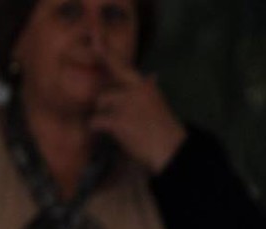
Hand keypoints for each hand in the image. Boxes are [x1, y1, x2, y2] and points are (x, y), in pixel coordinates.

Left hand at [90, 46, 185, 174]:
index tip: (97, 43)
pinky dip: (96, 127)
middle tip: (103, 99)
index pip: (123, 66)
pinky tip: (101, 132)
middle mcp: (136, 90)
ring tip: (110, 125)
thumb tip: (152, 75)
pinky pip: (96, 120)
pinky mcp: (119, 121)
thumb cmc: (163, 129)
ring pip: (100, 101)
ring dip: (101, 113)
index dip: (108, 55)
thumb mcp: (158, 103)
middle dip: (103, 92)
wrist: (170, 148)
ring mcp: (127, 104)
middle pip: (108, 81)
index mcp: (145, 85)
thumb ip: (150, 89)